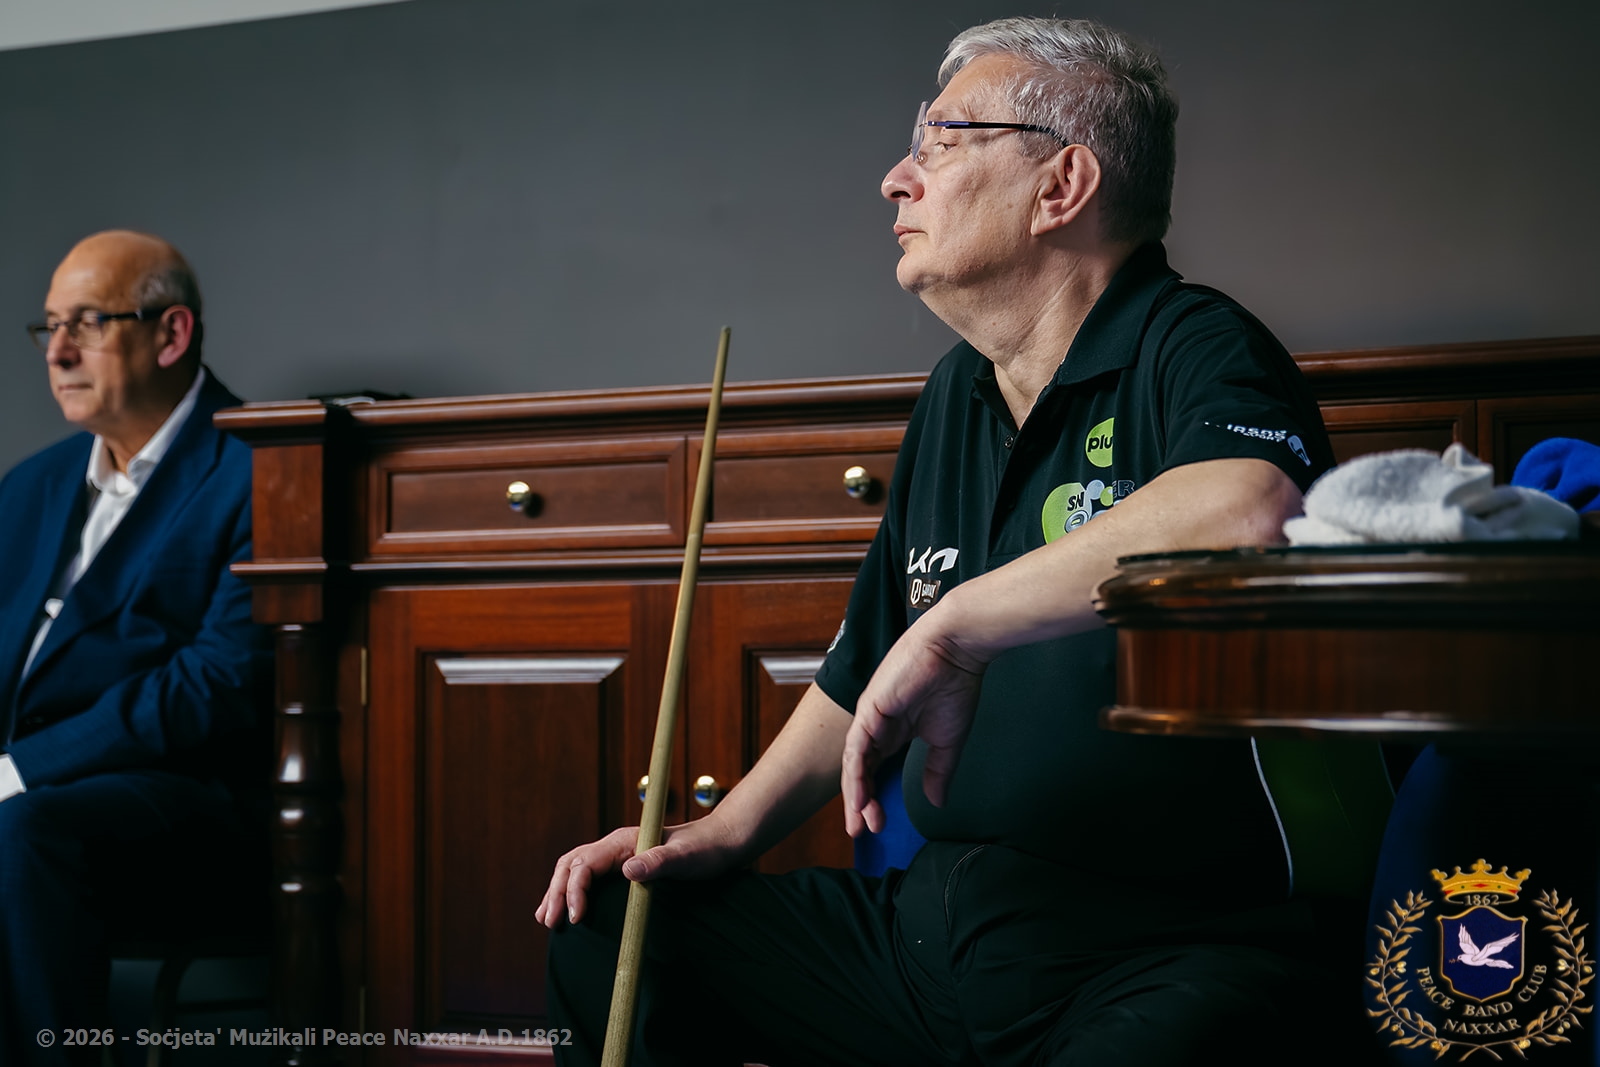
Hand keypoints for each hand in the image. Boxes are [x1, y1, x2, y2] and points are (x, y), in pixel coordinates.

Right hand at [535, 817, 738, 927]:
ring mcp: (619, 857)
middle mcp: (616, 847)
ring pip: (576, 869)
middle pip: (572, 865)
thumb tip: (628, 870)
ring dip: (558, 891)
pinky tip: (570, 909)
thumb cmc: (705, 849)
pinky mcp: (625, 868)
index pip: (585, 864)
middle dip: (557, 892)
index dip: (574, 890)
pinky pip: (589, 877)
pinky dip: (572, 891)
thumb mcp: (686, 858)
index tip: (575, 917)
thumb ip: (659, 861)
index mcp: (624, 841)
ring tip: (545, 917)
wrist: (722, 843)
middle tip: (548, 921)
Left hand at [840, 607, 985, 837]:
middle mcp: (876, 725)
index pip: (875, 770)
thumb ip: (939, 772)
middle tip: (862, 830)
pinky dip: (856, 774)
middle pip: (860, 770)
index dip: (872, 798)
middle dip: (859, 803)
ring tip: (859, 821)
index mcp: (893, 731)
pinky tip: (860, 796)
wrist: (956, 649)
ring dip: (855, 794)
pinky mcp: (869, 708)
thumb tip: (937, 803)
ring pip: (854, 763)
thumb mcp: (947, 740)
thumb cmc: (955, 685)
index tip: (878, 825)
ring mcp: (870, 716)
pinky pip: (858, 747)